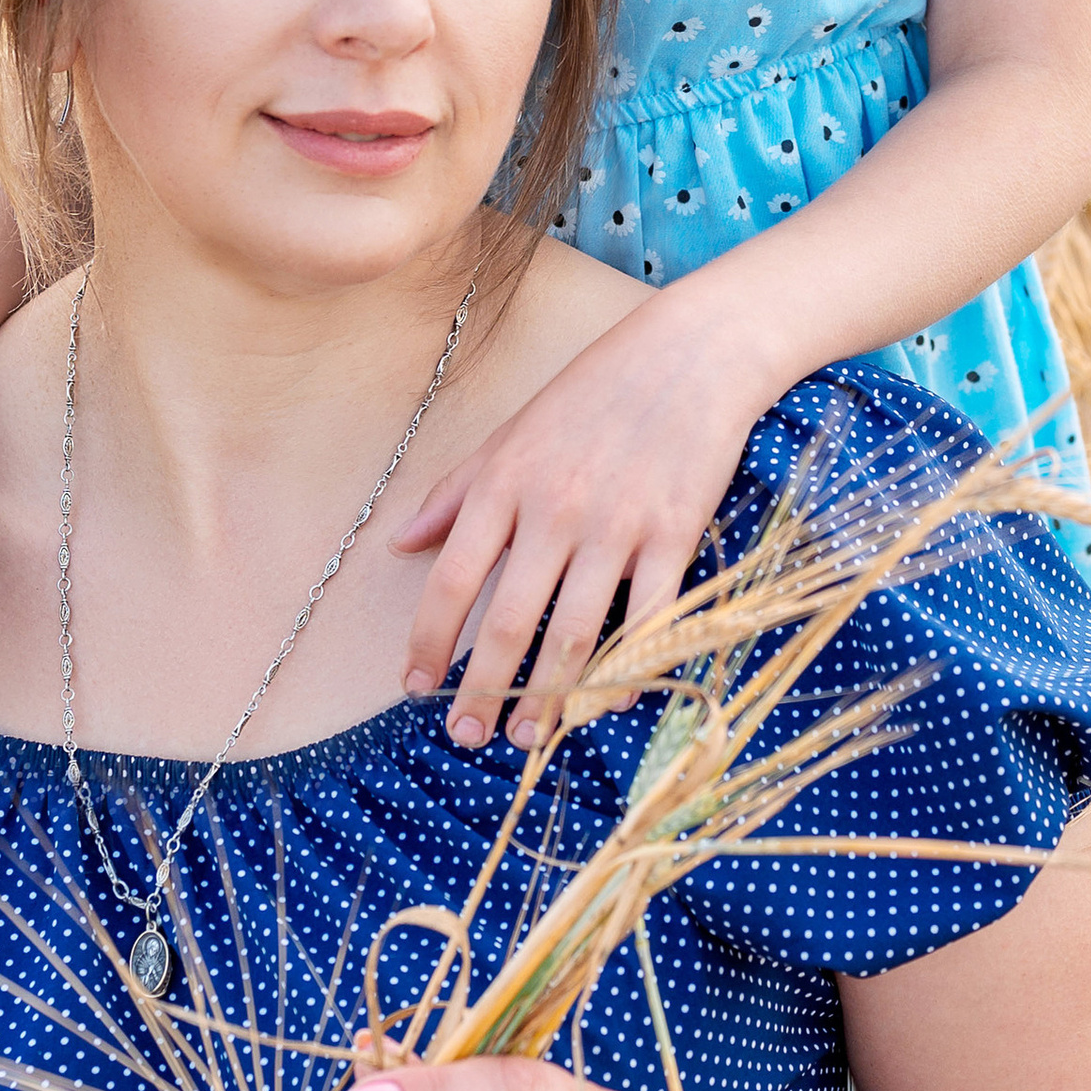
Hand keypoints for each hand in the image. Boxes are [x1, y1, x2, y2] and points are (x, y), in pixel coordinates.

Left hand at [392, 290, 768, 747]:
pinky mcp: (674, 537)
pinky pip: (648, 621)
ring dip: (547, 697)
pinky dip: (629, 669)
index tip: (413, 686)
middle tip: (464, 736)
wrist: (691, 354)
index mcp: (505, 483)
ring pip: (574, 634)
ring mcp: (617, 527)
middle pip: (508, 622)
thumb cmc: (595, 392)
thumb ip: (453, 492)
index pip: (453, 578)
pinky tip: (610, 703)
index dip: (428, 639)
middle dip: (481, 689)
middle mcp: (554, 510)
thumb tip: (399, 545)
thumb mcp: (510, 431)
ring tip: (526, 736)